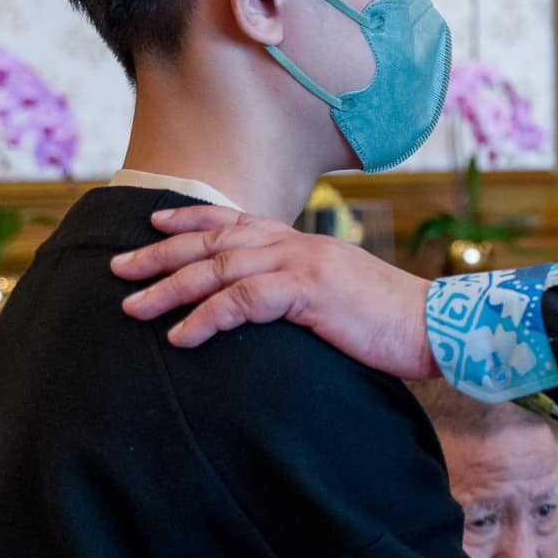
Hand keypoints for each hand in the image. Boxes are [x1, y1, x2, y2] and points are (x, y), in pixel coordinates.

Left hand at [110, 206, 438, 378]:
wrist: (439, 326)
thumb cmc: (394, 324)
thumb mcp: (341, 300)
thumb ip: (303, 295)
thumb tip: (271, 311)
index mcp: (306, 244)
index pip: (238, 222)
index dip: (192, 220)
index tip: (153, 224)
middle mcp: (298, 245)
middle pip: (216, 242)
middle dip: (161, 254)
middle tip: (118, 269)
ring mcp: (304, 265)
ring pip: (220, 268)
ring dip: (170, 288)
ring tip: (132, 307)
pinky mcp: (309, 292)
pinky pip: (243, 300)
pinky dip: (206, 317)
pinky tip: (180, 336)